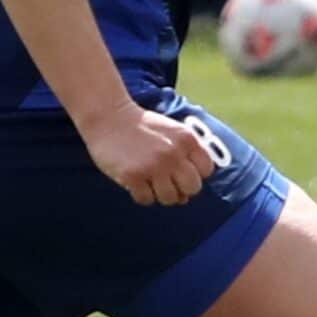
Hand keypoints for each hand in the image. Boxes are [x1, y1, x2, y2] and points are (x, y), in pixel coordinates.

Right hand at [80, 100, 216, 205]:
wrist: (109, 117)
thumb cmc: (142, 127)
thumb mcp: (174, 130)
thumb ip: (188, 153)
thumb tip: (190, 190)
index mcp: (187, 139)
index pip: (207, 170)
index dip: (196, 174)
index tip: (183, 172)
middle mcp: (173, 154)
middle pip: (193, 188)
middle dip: (182, 190)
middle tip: (168, 183)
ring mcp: (153, 166)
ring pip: (170, 198)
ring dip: (161, 195)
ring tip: (150, 184)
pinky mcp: (133, 176)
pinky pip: (146, 200)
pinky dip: (142, 196)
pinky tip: (136, 184)